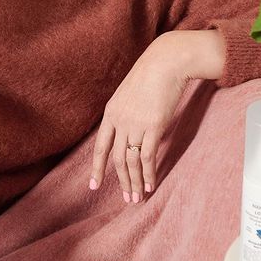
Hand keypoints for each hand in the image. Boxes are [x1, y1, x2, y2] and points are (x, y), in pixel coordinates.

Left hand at [89, 30, 225, 202]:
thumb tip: (128, 132)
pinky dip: (149, 173)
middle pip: (116, 159)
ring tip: (137, 198)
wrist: (166, 62)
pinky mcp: (153, 126)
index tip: (94, 186)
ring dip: (134, 181)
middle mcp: (120, 120)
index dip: (96, 168)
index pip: (100, 146)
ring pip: (131, 161)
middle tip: (127, 198)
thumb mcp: (129, 94)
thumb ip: (125, 113)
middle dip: (121, 181)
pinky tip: (150, 184)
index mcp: (111, 113)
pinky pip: (148, 156)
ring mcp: (135, 124)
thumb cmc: (151, 75)